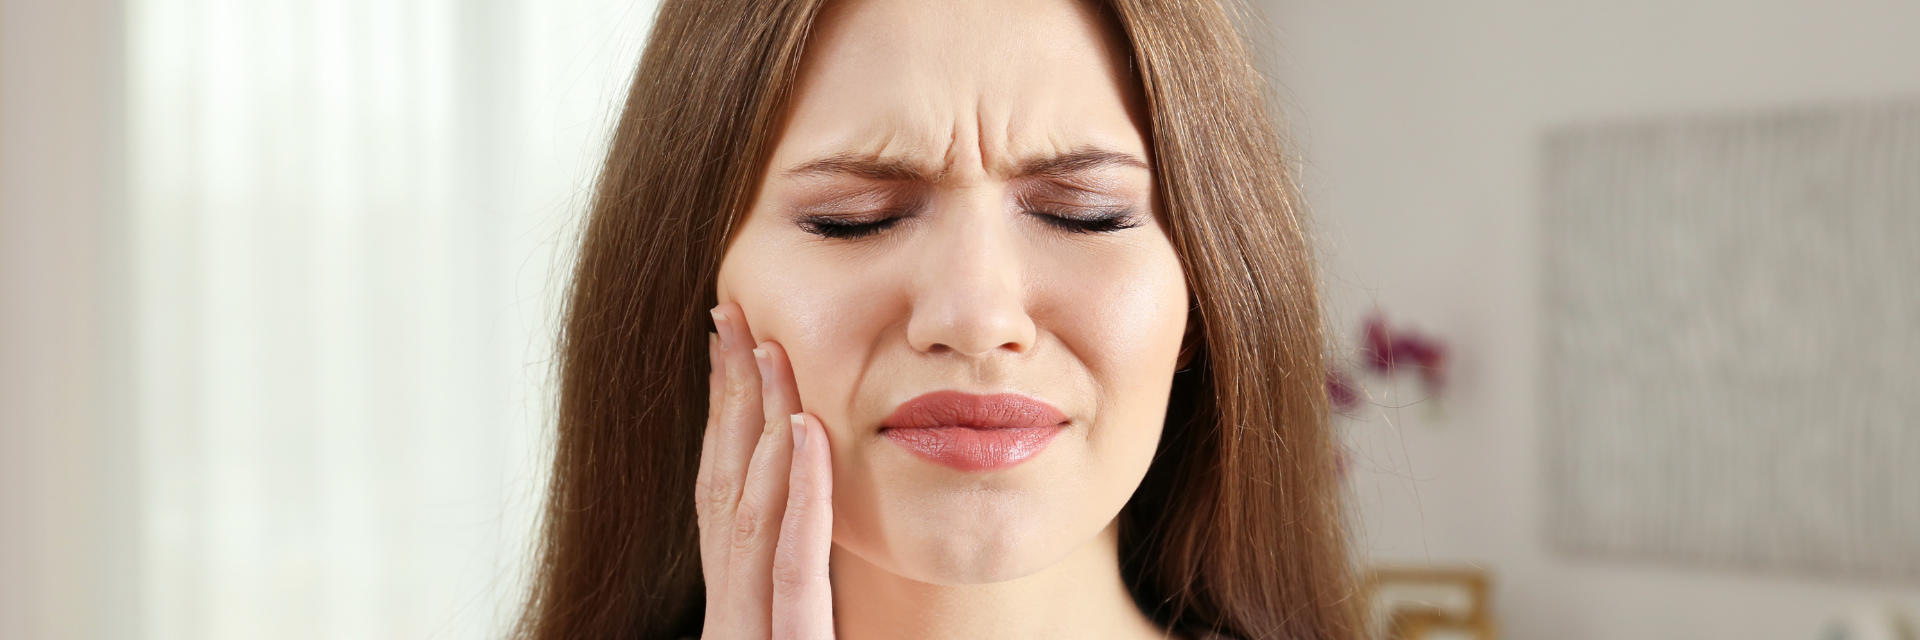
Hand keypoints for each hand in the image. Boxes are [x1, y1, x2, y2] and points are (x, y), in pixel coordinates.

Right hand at [697, 301, 835, 638]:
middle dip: (728, 396)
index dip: (721, 420)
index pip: (722, 499)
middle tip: (732, 315)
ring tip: (767, 346)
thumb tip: (813, 549)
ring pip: (753, 507)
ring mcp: (749, 631)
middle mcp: (733, 614)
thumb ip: (801, 604)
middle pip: (726, 485)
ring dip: (759, 420)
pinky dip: (801, 492)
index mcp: (737, 613)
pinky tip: (807, 429)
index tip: (728, 351)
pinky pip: (793, 563)